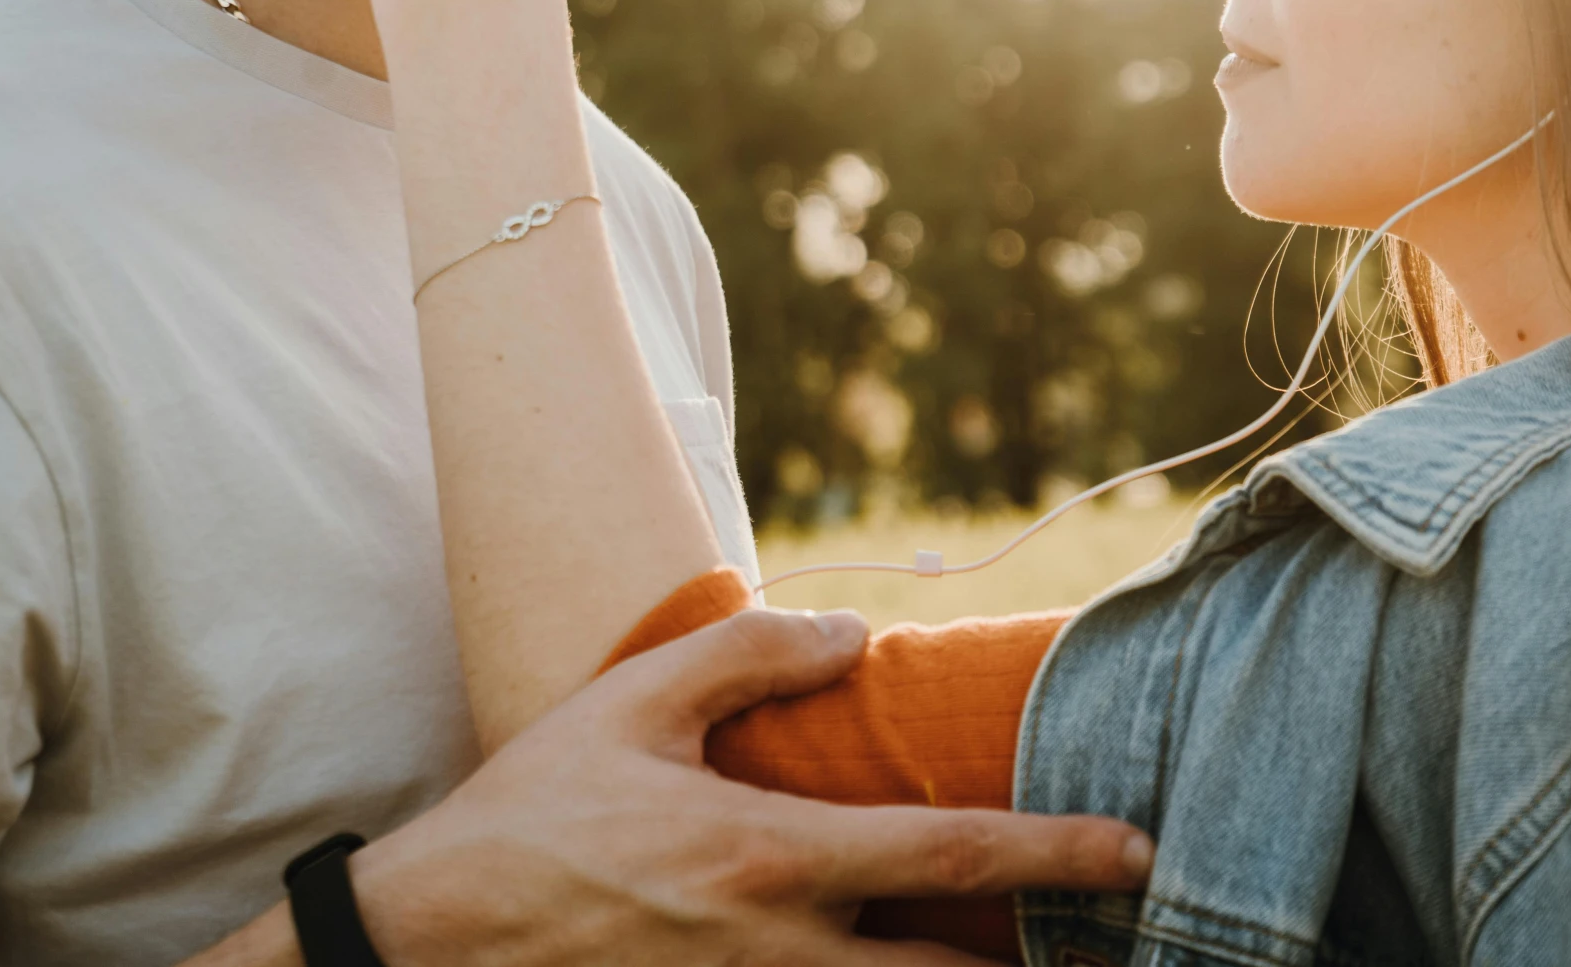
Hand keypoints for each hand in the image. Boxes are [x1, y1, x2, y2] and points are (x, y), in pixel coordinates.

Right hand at [352, 607, 1153, 965]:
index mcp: (766, 859)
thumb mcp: (634, 700)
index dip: (1055, 852)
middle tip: (1113, 933)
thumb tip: (853, 635)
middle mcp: (775, 953)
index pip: (945, 856)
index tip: (1137, 846)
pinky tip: (903, 964)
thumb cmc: (534, 810)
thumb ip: (749, 653)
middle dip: (1040, 963)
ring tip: (1023, 954)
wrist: (433, 938)